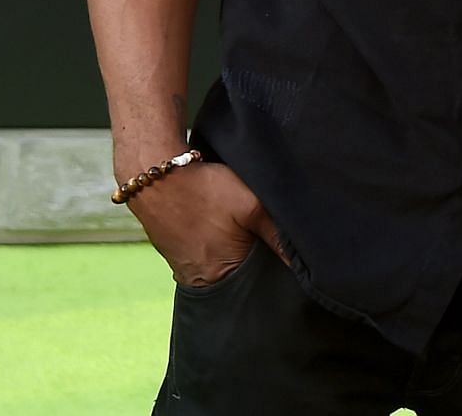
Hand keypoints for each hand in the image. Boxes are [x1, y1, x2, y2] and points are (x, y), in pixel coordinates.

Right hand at [127, 159, 290, 286]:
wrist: (157, 175)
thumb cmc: (205, 188)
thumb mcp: (250, 205)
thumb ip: (278, 234)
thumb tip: (304, 261)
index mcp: (221, 275)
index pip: (258, 287)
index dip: (274, 274)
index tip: (287, 261)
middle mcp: (201, 282)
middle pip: (241, 283)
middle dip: (256, 269)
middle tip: (267, 245)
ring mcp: (187, 272)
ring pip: (224, 272)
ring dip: (237, 259)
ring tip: (246, 238)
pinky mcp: (178, 259)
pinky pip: (207, 263)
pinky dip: (219, 252)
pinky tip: (225, 234)